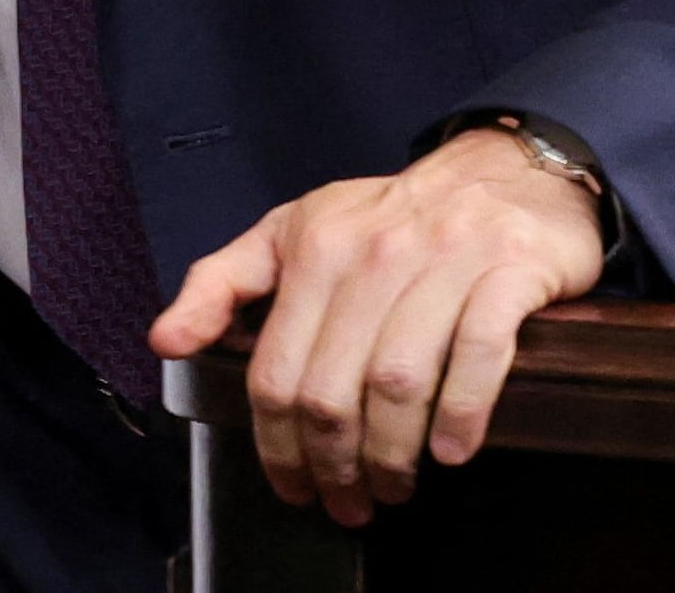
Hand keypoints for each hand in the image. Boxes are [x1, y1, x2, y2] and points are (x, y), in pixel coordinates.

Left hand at [149, 127, 607, 524]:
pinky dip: (463, 412)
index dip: (277, 448)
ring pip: (399, 382)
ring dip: (392, 455)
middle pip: (333, 391)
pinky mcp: (509, 269)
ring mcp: (446, 259)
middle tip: (349, 502)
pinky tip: (451, 451)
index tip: (294, 488)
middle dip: (334, 467)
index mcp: (317, 247)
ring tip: (394, 486)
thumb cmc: (390, 216)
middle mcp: (376, 252)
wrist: (503, 173)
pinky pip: (480, 351)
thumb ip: (221, 283)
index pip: (276, 373)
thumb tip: (165, 342)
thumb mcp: (293, 232)